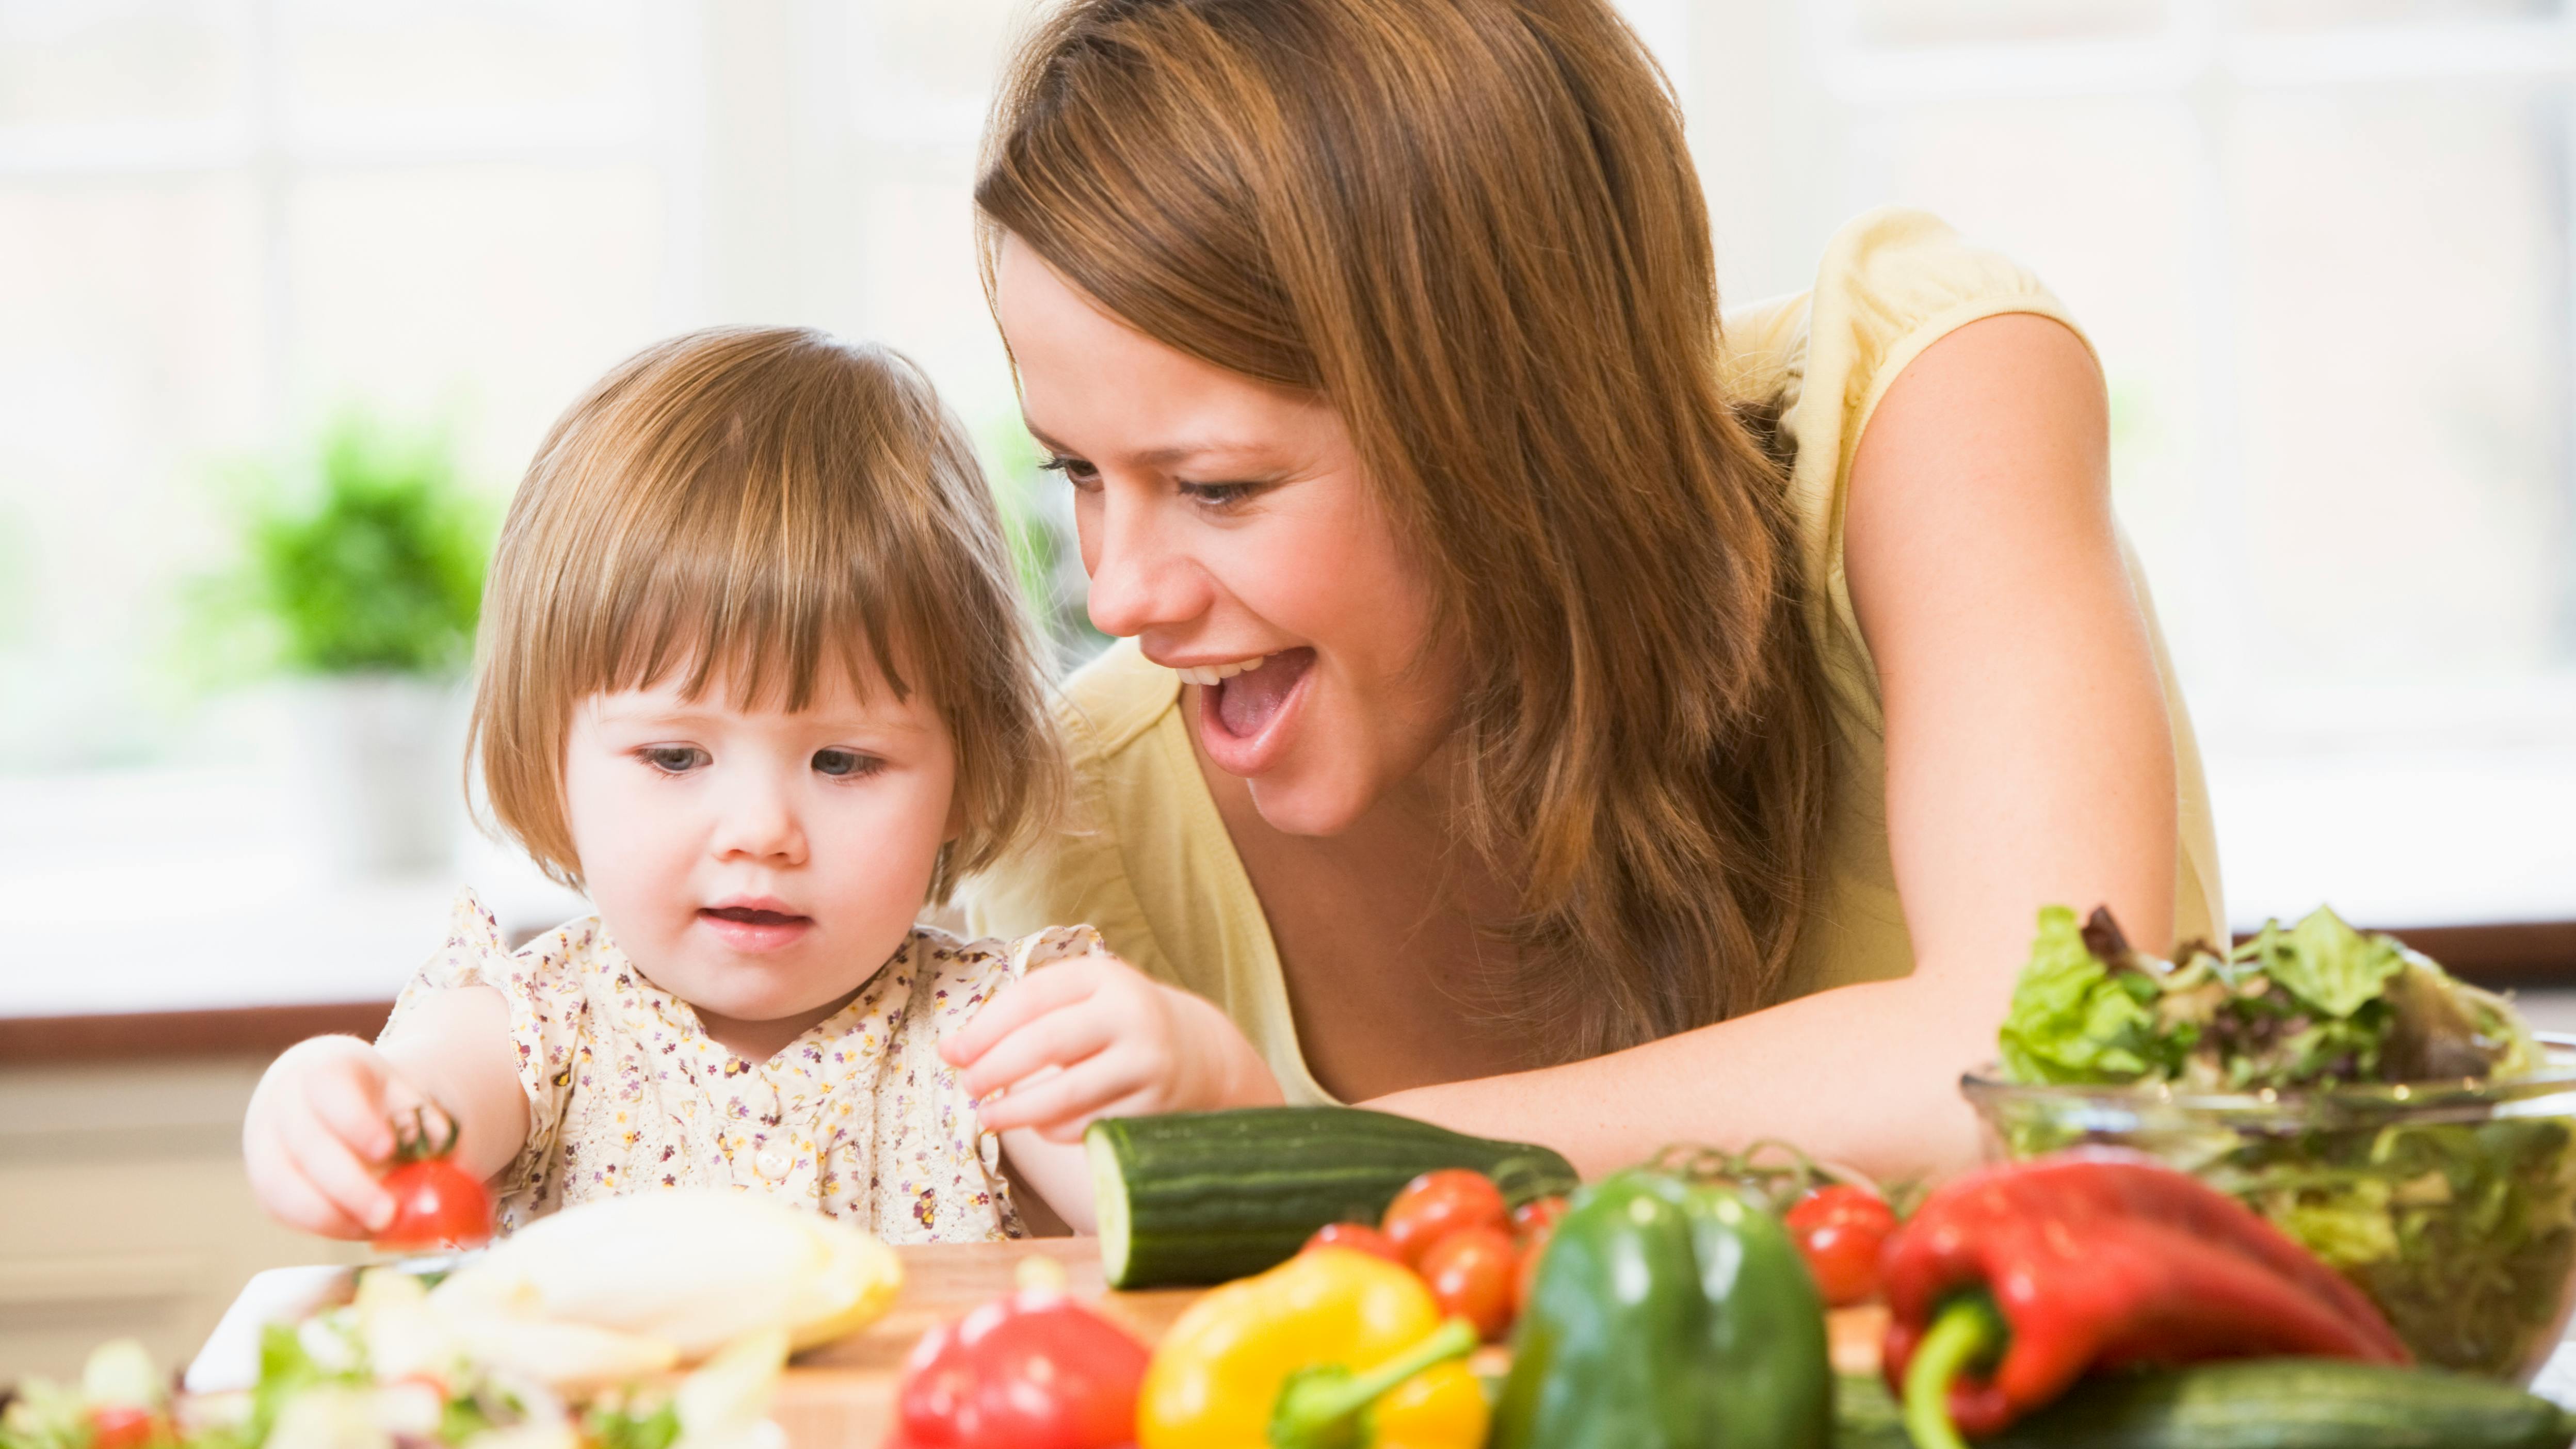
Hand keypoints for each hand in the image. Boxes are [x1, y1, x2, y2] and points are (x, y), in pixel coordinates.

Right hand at [242, 1035, 428, 1237]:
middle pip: (304, 1142)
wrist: (327, 1094)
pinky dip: (316, 1223)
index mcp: (323, 1066)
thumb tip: (442, 1152)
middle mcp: (283, 1099)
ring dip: (327, 1213)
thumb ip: (423, 1121)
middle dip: (347, 1184)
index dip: (355, 1121)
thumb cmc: (375, 1098)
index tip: (387, 1150)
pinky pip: (278, 1205)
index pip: (328, 1087)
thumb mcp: (403, 1094)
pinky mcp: (261, 1176)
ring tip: (374, 1227)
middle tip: (387, 1213)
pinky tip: (354, 1228)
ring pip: (279, 1181)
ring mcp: (263, 1138)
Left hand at [942, 953, 1282, 1141]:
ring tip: (986, 1117)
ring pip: (1066, 1093)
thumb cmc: (1114, 1023)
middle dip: (995, 1069)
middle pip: (1046, 1042)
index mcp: (1104, 976)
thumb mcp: (1079, 1000)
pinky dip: (1054, 1129)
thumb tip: (949, 1050)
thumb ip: (1018, 1017)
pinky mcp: (1156, 1105)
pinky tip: (1039, 1125)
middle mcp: (1131, 1013)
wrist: (1200, 1051)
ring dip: (1016, 1110)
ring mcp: (1147, 1060)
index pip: (1031, 997)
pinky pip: (1089, 1125)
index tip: (952, 1053)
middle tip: (967, 1087)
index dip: (985, 1028)